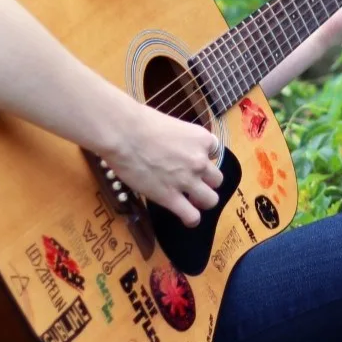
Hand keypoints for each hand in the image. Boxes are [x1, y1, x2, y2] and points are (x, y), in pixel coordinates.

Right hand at [101, 103, 222, 226]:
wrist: (124, 133)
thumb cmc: (141, 122)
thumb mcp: (172, 125)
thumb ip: (181, 140)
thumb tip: (175, 148)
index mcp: (202, 139)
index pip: (216, 152)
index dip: (204, 157)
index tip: (192, 159)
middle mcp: (200, 161)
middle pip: (217, 179)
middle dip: (206, 182)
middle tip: (192, 183)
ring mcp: (187, 181)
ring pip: (211, 200)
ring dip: (202, 201)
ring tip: (191, 201)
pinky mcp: (170, 197)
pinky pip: (192, 216)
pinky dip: (191, 219)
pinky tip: (186, 217)